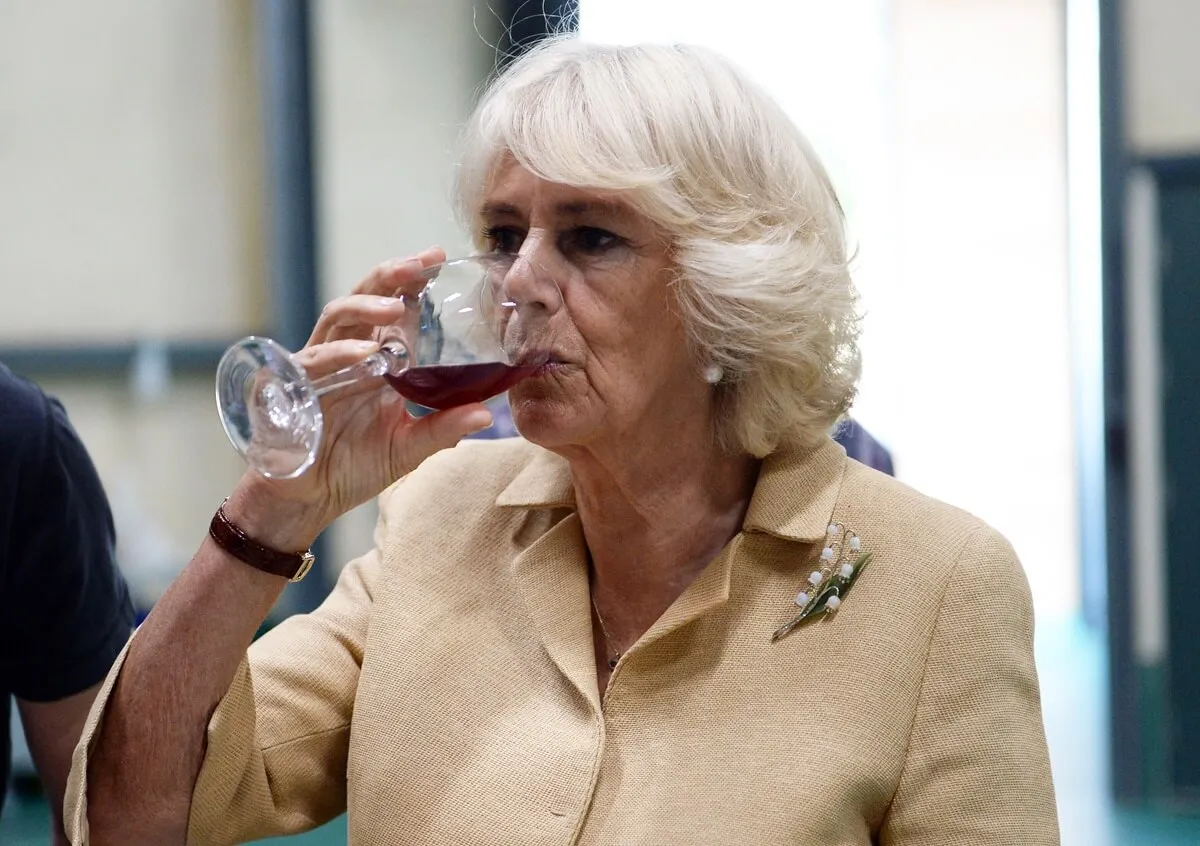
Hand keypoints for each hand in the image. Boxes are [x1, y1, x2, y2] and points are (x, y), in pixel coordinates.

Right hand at [228, 247, 492, 547]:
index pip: (394, 310)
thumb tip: (486, 414)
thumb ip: (443, 428)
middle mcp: (347, 354)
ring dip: (365, 306)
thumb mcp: (408, 448)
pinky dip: (340, 353)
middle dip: (390, 276)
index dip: (412, 283)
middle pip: (364, 298)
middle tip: (421, 264)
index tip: (439, 259)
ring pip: (336, 317)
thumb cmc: (353, 467)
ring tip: (395, 306)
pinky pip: (314, 360)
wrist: (308, 499)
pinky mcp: (293, 387)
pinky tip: (364, 353)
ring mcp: (318, 366)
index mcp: (376, 360)